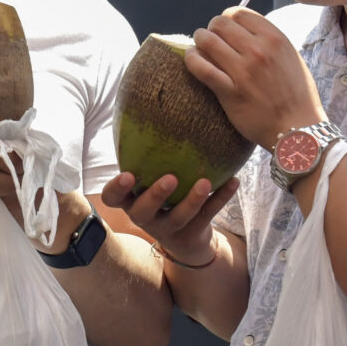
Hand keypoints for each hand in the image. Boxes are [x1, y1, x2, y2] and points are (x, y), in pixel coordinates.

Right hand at [100, 167, 240, 268]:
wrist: (185, 238)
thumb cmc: (162, 196)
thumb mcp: (149, 180)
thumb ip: (145, 157)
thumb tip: (145, 106)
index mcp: (131, 202)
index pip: (113, 199)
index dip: (116, 190)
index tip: (127, 175)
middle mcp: (145, 217)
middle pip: (143, 212)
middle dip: (156, 196)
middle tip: (170, 179)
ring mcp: (170, 228)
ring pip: (179, 217)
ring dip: (192, 200)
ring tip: (205, 182)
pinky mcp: (193, 233)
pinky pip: (208, 214)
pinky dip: (221, 197)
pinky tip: (234, 181)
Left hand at [187, 8, 326, 150]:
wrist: (298, 129)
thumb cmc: (296, 96)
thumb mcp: (291, 58)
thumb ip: (268, 42)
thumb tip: (243, 31)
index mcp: (275, 38)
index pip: (239, 12)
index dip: (227, 19)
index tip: (225, 31)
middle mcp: (259, 50)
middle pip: (220, 23)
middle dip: (211, 30)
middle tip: (211, 42)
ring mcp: (243, 71)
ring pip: (207, 40)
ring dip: (199, 42)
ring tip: (200, 50)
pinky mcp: (230, 92)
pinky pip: (201, 67)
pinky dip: (191, 60)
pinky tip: (192, 60)